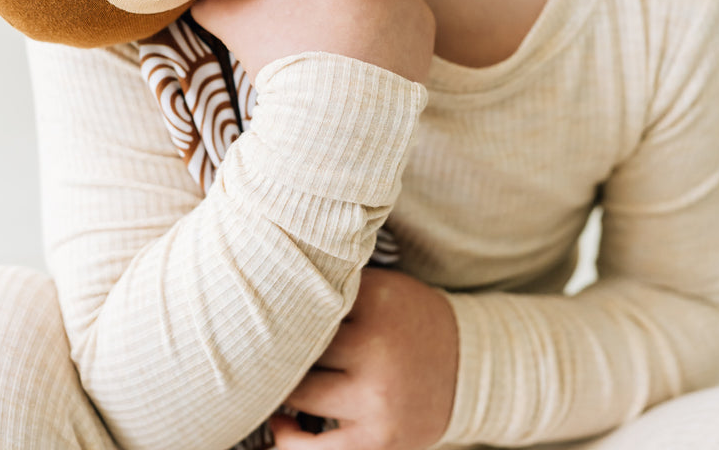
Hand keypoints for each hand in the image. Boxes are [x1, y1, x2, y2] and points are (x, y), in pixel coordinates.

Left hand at [272, 268, 457, 448]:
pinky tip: (280, 426)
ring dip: (280, 388)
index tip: (256, 309)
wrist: (465, 363)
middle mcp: (377, 349)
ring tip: (267, 381)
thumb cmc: (408, 318)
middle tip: (253, 344)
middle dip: (277, 347)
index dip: (278, 306)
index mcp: (376, 302)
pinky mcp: (378, 438)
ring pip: (300, 394)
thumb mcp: (380, 287)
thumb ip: (335, 285)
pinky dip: (290, 441)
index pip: (307, 302)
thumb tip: (272, 286)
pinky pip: (318, 449)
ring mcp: (377, 398)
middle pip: (299, 348)